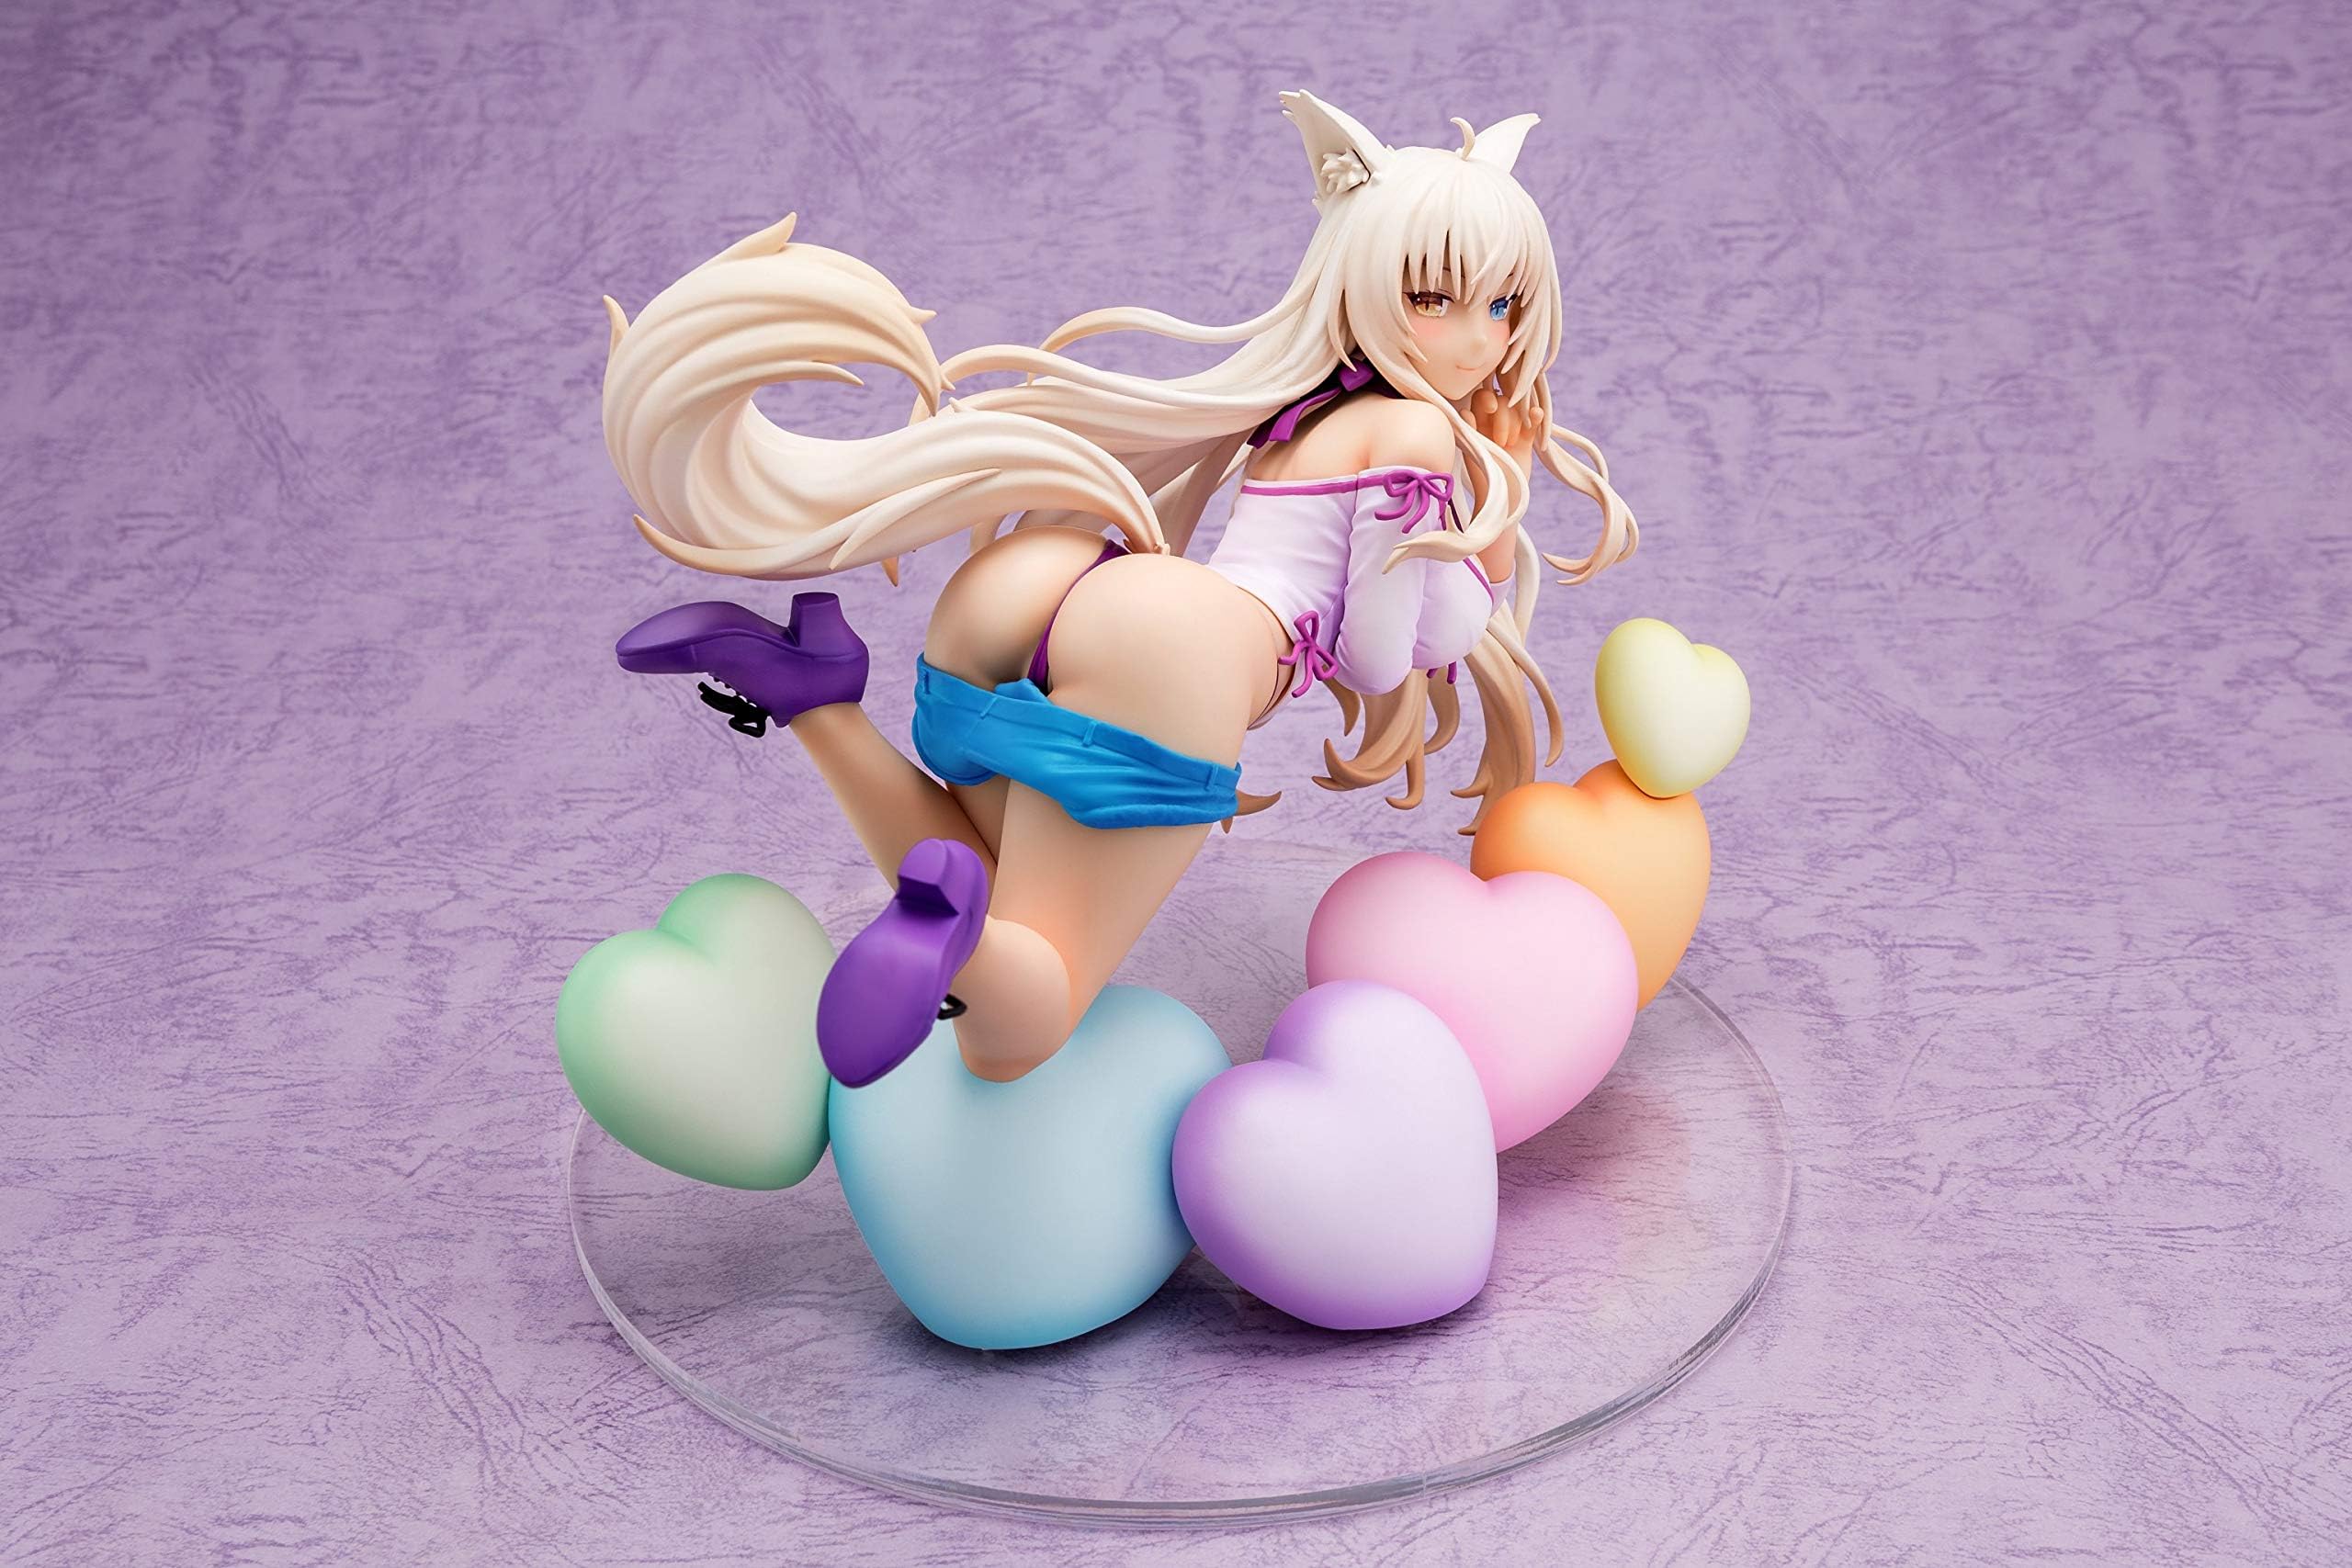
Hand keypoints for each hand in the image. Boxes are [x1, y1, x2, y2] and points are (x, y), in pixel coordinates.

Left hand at [1468, 383, 1538, 508]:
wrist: (1501, 500)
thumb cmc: (1482, 478)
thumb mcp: (1473, 453)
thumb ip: (1470, 431)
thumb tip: (1465, 412)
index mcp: (1476, 423)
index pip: (1481, 397)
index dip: (1487, 399)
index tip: (1490, 409)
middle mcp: (1493, 423)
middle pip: (1502, 401)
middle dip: (1503, 417)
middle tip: (1501, 441)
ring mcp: (1512, 429)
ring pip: (1518, 409)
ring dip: (1517, 422)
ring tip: (1511, 444)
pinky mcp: (1528, 438)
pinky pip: (1534, 419)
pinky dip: (1537, 415)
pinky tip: (1536, 416)